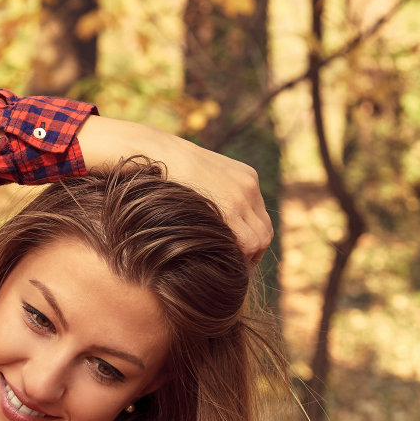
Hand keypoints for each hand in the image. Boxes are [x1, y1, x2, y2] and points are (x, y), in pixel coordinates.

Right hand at [77, 114, 272, 266]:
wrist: (154, 151)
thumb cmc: (166, 170)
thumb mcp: (198, 179)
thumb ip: (213, 198)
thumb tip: (211, 224)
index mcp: (245, 177)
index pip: (260, 218)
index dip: (250, 242)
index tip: (234, 256)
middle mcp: (249, 184)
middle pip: (265, 231)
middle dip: (252, 254)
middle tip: (232, 269)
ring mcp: (242, 195)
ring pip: (260, 240)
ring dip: (246, 258)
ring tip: (226, 269)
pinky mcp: (230, 206)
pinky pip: (248, 242)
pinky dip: (240, 257)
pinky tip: (221, 263)